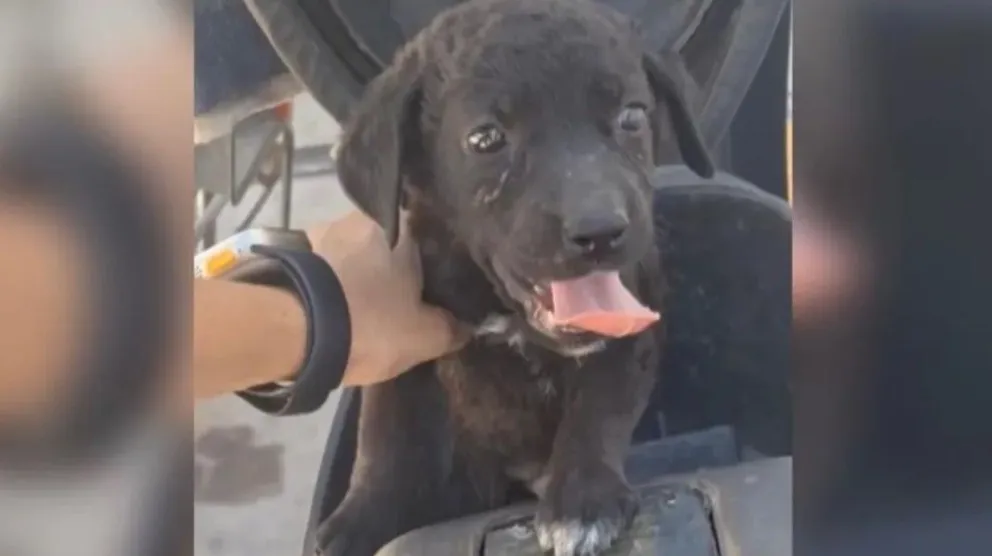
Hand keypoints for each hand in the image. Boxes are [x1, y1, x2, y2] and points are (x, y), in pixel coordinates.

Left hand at [308, 211, 467, 385]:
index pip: (429, 230)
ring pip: (351, 251)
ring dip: (357, 271)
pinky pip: (323, 266)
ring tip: (363, 302)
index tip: (437, 280)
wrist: (295, 333)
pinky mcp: (293, 255)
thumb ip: (453, 328)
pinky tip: (334, 305)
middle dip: (392, 263)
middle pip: (387, 239)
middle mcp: (361, 217)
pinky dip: (330, 282)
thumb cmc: (371, 324)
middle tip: (400, 295)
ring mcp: (322, 232)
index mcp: (402, 225)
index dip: (435, 256)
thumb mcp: (426, 336)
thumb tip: (469, 325)